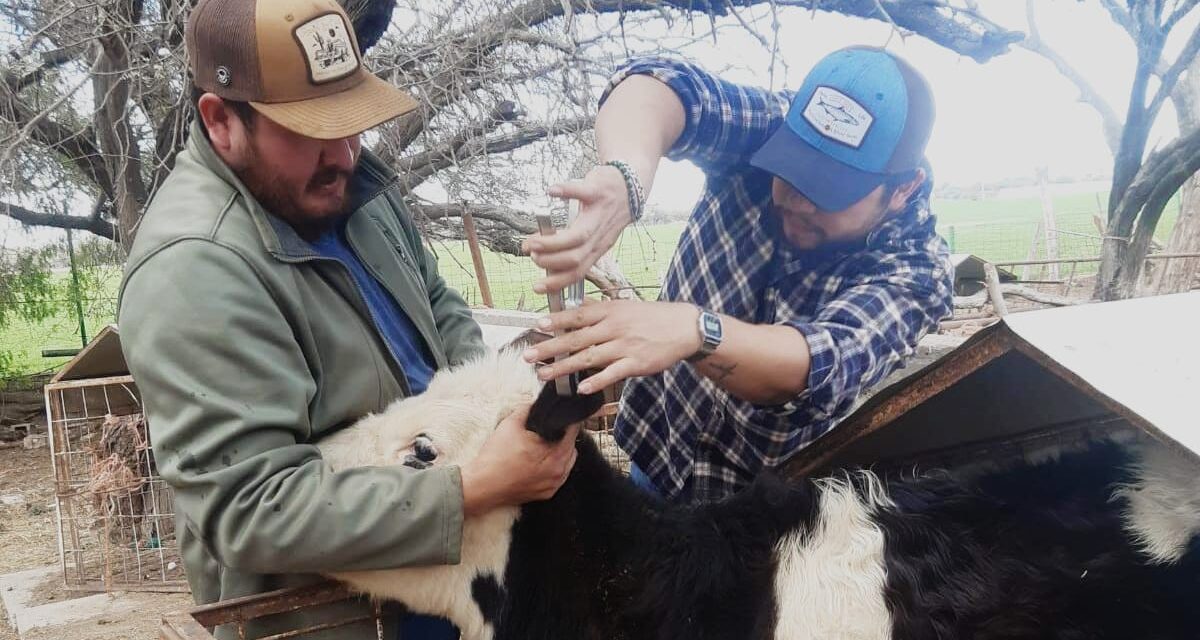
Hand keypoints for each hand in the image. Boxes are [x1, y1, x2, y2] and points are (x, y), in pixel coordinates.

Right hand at [459, 403, 579, 516]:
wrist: (482, 485)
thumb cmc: (495, 459)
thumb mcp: (510, 424)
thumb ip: (526, 409)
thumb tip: (534, 404)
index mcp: (554, 454)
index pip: (572, 432)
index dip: (568, 421)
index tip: (562, 417)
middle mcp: (557, 472)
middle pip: (572, 447)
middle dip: (564, 437)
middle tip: (550, 431)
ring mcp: (552, 485)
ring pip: (567, 463)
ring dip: (560, 453)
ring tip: (543, 447)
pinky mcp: (546, 494)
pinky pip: (558, 477)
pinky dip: (553, 467)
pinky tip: (540, 462)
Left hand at [522, 300, 701, 393]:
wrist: (684, 327)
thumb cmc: (653, 317)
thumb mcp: (625, 306)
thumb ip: (600, 308)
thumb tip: (576, 305)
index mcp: (611, 311)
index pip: (578, 315)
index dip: (557, 320)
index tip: (538, 324)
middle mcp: (614, 327)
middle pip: (577, 338)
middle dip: (550, 347)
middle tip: (528, 355)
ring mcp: (625, 346)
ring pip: (589, 358)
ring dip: (564, 367)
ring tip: (544, 374)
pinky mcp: (636, 364)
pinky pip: (613, 373)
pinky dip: (596, 381)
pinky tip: (580, 388)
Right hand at [523, 165, 631, 293]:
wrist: (631, 188)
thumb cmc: (608, 212)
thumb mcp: (595, 236)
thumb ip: (575, 248)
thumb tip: (546, 259)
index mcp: (596, 248)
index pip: (577, 272)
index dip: (557, 282)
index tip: (537, 287)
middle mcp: (598, 235)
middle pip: (575, 258)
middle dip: (549, 261)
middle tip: (533, 255)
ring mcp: (598, 214)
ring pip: (578, 236)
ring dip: (552, 242)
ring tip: (533, 241)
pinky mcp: (597, 192)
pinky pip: (582, 193)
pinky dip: (565, 192)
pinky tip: (551, 192)